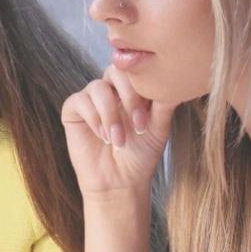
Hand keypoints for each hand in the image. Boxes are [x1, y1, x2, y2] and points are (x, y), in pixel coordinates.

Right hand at [60, 66, 173, 197]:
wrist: (120, 182)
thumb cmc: (141, 155)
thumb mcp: (159, 127)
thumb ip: (164, 103)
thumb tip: (177, 81)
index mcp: (132, 89)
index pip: (135, 69)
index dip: (142, 86)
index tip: (148, 117)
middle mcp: (111, 89)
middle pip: (115, 70)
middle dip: (128, 96)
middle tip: (138, 126)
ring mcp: (91, 99)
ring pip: (97, 87)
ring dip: (110, 115)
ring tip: (118, 140)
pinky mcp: (73, 111)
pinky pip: (79, 100)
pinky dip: (93, 118)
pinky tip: (103, 137)